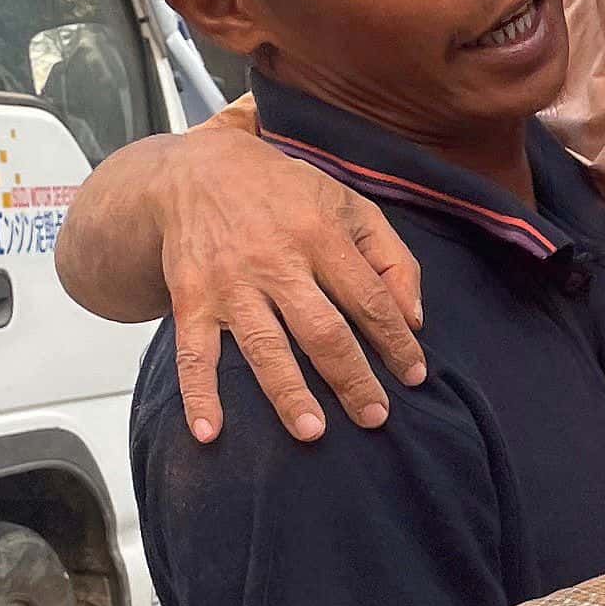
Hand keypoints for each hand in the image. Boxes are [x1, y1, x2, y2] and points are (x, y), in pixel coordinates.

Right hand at [155, 116, 429, 443]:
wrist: (195, 172)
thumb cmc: (286, 195)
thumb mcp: (348, 205)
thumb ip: (390, 257)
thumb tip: (412, 319)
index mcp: (321, 233)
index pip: (369, 298)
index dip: (395, 340)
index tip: (413, 376)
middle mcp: (276, 260)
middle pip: (322, 329)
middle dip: (351, 377)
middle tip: (375, 417)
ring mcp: (230, 283)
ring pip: (263, 346)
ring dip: (287, 392)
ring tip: (313, 433)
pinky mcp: (191, 298)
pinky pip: (193, 353)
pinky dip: (198, 395)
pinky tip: (209, 432)